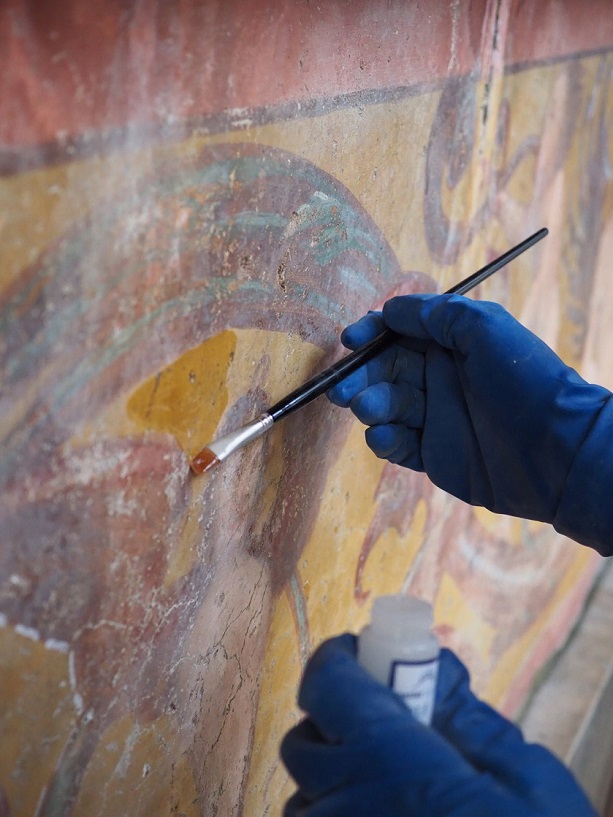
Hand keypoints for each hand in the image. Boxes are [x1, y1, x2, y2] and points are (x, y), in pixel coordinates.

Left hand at [281, 634, 595, 816]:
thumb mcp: (524, 777)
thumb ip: (468, 718)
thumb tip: (435, 676)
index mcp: (384, 756)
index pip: (325, 682)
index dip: (339, 659)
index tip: (361, 654)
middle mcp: (342, 802)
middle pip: (304, 741)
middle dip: (335, 721)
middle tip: (383, 725)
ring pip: (304, 799)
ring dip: (331, 781)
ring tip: (385, 787)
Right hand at [327, 294, 612, 552]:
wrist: (556, 450)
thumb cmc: (523, 380)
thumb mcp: (483, 327)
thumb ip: (435, 314)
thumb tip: (391, 309)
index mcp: (450, 344)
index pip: (398, 332)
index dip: (371, 333)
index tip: (350, 340)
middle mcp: (438, 378)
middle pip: (382, 370)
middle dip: (359, 375)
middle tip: (343, 389)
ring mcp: (433, 417)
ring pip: (384, 407)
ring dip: (370, 405)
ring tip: (371, 409)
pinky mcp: (431, 455)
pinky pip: (395, 444)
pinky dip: (383, 440)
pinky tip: (385, 437)